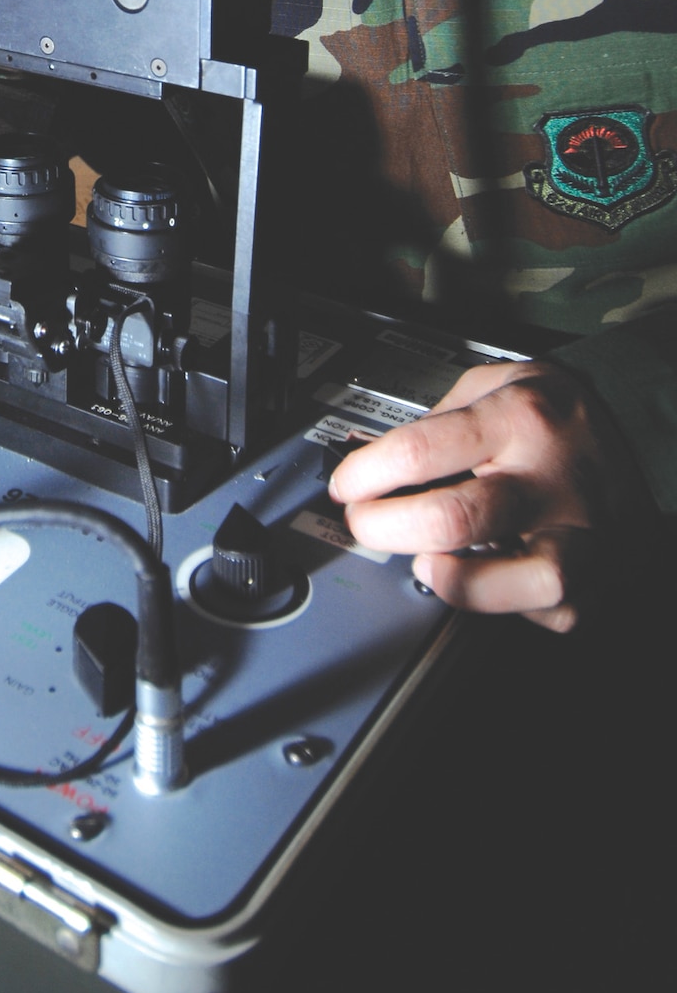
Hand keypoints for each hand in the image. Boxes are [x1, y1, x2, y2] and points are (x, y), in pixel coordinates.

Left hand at [327, 358, 652, 630]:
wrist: (645, 437)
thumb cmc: (562, 414)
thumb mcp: (500, 381)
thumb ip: (442, 413)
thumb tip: (380, 456)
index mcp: (520, 420)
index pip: (421, 451)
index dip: (365, 473)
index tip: (348, 484)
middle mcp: (549, 480)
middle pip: (456, 519)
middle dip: (386, 527)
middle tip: (366, 523)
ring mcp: (579, 534)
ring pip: (523, 580)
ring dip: (455, 580)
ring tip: (428, 562)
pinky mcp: (596, 578)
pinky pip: (546, 612)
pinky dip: (503, 604)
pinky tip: (484, 577)